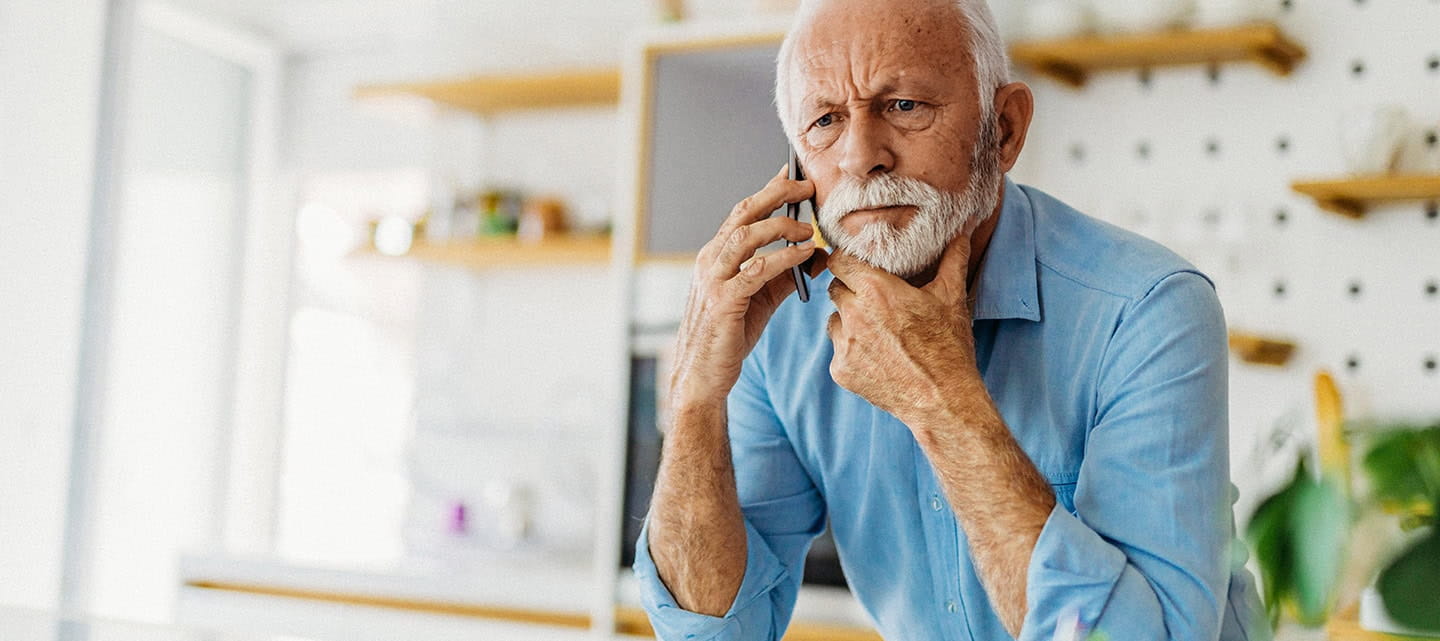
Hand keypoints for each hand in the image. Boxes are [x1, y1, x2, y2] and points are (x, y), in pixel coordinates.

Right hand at [669, 166, 828, 408]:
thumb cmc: (728, 336)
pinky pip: (756, 270)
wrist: (702, 375)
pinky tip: (804, 255)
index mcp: (716, 256)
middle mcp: (710, 260)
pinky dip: (783, 258)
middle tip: (808, 187)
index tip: (793, 173)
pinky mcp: (723, 300)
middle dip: (777, 194)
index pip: (743, 213)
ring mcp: (713, 279)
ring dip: (782, 226)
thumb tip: (818, 255)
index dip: (769, 190)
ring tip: (810, 228)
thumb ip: (785, 275)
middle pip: (744, 213)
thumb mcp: (761, 300)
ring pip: (748, 235)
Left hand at [825, 232, 978, 424]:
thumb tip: (961, 234)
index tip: (856, 264)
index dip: (847, 260)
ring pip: (834, 320)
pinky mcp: (840, 370)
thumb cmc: (948, 347)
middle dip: (851, 290)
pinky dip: (852, 349)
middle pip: (836, 289)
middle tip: (875, 300)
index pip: (840, 261)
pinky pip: (838, 349)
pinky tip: (878, 355)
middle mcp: (853, 315)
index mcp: (875, 290)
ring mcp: (844, 345)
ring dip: (849, 320)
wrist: (943, 399)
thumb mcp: (952, 298)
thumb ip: (952, 260)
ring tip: (879, 330)